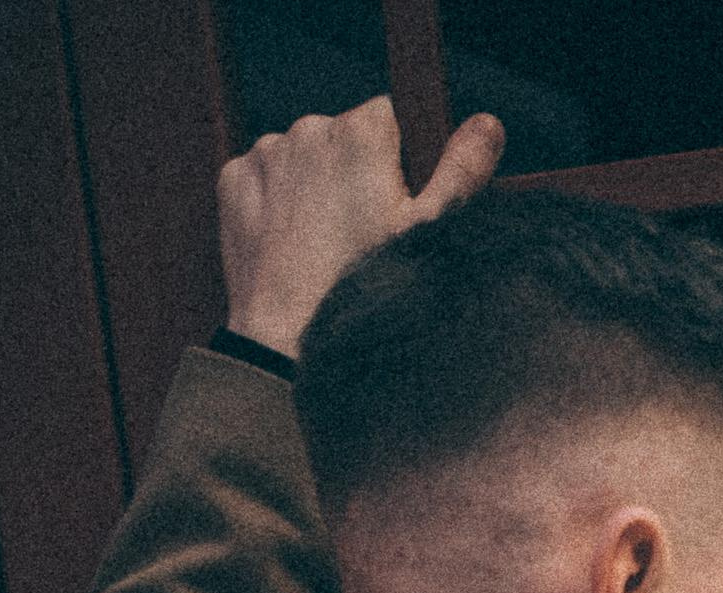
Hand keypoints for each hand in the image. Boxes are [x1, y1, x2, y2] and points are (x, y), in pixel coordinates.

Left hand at [218, 96, 505, 358]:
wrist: (288, 344)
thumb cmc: (366, 293)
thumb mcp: (429, 237)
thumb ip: (462, 173)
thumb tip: (488, 125)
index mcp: (362, 130)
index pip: (390, 118)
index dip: (397, 165)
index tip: (392, 210)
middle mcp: (310, 128)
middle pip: (343, 137)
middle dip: (352, 174)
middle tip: (358, 239)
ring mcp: (267, 153)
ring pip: (302, 158)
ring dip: (313, 188)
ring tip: (323, 249)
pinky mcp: (235, 180)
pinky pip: (264, 179)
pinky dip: (276, 204)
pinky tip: (290, 247)